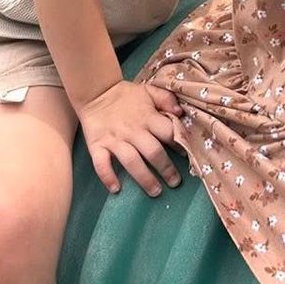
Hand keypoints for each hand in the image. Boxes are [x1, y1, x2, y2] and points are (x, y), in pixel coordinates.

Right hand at [75, 80, 184, 196]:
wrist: (96, 92)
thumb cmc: (126, 96)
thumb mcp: (149, 92)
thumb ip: (166, 99)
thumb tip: (180, 112)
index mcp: (147, 117)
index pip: (167, 132)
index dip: (180, 145)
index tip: (188, 157)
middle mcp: (132, 131)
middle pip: (152, 152)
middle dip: (166, 169)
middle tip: (175, 183)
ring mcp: (114, 139)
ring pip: (131, 161)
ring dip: (144, 178)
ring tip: (155, 191)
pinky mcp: (96, 145)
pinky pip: (101, 164)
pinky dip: (107, 177)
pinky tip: (116, 189)